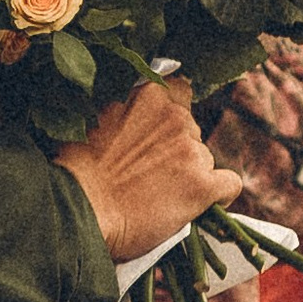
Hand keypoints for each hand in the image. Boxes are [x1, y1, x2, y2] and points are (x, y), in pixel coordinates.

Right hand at [54, 82, 242, 265]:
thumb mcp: (92, 121)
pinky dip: (218, 195)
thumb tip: (133, 119)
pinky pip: (229, 185)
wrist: (74, 212)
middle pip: (191, 129)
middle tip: (148, 173)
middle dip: (176, 148)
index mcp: (148, 95)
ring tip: (157, 196)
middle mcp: (175, 117)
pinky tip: (197, 206)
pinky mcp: (203, 186)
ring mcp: (192, 151)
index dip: (170, 114)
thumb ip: (121, 111)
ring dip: (189, 173)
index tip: (158, 132)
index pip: (179, 89)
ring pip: (204, 159)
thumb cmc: (73, 173)